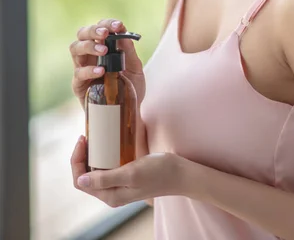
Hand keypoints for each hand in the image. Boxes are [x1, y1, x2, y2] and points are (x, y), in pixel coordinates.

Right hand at [69, 18, 144, 108]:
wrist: (129, 112)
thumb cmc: (131, 87)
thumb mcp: (135, 68)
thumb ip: (129, 51)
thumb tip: (124, 33)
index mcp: (103, 46)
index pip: (100, 28)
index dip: (107, 23)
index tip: (118, 26)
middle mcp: (90, 54)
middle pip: (82, 33)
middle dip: (93, 30)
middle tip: (105, 33)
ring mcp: (82, 68)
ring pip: (74, 48)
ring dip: (88, 46)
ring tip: (103, 50)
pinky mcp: (79, 85)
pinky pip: (78, 74)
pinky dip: (89, 70)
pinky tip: (101, 71)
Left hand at [71, 136, 186, 206]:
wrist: (179, 174)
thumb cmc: (158, 173)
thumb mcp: (131, 174)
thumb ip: (106, 179)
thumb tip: (81, 180)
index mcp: (110, 195)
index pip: (80, 181)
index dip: (76, 161)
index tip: (83, 140)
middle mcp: (111, 193)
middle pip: (85, 176)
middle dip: (81, 156)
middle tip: (87, 135)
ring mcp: (118, 186)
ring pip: (95, 172)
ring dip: (91, 156)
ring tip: (94, 138)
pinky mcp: (125, 177)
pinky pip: (106, 168)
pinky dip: (102, 156)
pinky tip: (106, 145)